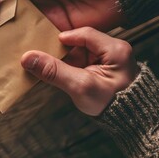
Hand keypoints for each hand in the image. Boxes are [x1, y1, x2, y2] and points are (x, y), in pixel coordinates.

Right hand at [21, 27, 138, 115]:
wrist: (130, 124)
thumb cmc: (111, 104)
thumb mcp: (80, 86)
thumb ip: (54, 71)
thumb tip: (28, 58)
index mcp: (116, 49)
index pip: (85, 34)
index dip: (64, 38)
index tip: (45, 44)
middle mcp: (115, 51)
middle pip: (81, 43)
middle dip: (62, 51)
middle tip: (43, 56)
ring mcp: (110, 61)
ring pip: (80, 54)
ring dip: (64, 61)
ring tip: (48, 68)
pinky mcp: (104, 71)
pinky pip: (82, 64)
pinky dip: (70, 68)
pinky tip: (58, 75)